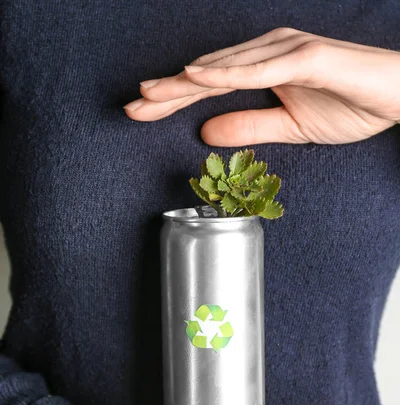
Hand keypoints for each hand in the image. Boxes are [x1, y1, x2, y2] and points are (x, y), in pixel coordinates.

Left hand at [123, 27, 399, 145]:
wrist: (398, 96)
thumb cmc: (350, 105)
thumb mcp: (290, 128)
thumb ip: (249, 128)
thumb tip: (205, 133)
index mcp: (262, 67)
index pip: (208, 86)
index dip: (173, 99)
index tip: (141, 112)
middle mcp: (268, 52)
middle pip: (207, 73)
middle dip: (167, 90)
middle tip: (130, 104)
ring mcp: (286, 50)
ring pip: (226, 68)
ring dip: (187, 81)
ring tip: (152, 93)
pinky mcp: (308, 57)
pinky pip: (262, 68)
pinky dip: (229, 73)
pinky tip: (199, 78)